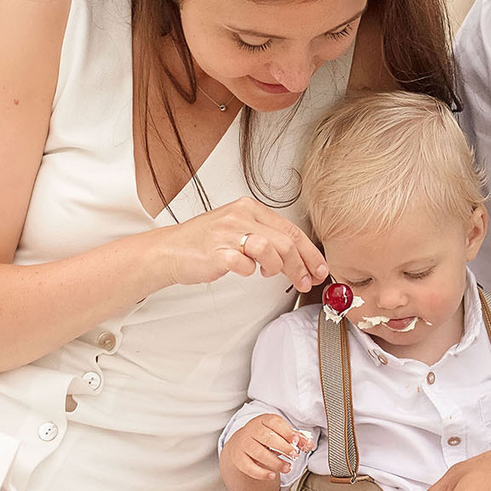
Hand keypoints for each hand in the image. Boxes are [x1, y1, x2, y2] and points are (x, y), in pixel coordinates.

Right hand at [160, 197, 325, 291]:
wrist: (169, 250)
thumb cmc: (205, 242)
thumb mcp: (238, 229)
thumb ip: (266, 237)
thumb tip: (297, 256)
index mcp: (249, 208)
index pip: (291, 229)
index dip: (310, 252)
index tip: (320, 269)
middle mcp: (240, 216)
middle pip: (285, 242)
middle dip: (301, 266)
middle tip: (306, 282)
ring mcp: (227, 233)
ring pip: (270, 248)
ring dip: (277, 267)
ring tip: (269, 274)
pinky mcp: (215, 252)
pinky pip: (243, 264)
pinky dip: (249, 271)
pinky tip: (245, 271)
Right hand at [222, 413, 310, 490]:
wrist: (242, 444)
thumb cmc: (266, 437)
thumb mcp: (280, 433)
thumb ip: (296, 438)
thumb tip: (309, 444)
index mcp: (263, 420)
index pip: (274, 423)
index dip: (286, 432)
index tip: (296, 441)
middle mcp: (252, 430)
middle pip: (267, 437)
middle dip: (283, 447)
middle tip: (294, 455)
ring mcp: (244, 444)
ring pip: (259, 453)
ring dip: (275, 462)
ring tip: (287, 467)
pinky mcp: (239, 458)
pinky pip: (249, 467)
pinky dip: (261, 473)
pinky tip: (272, 475)